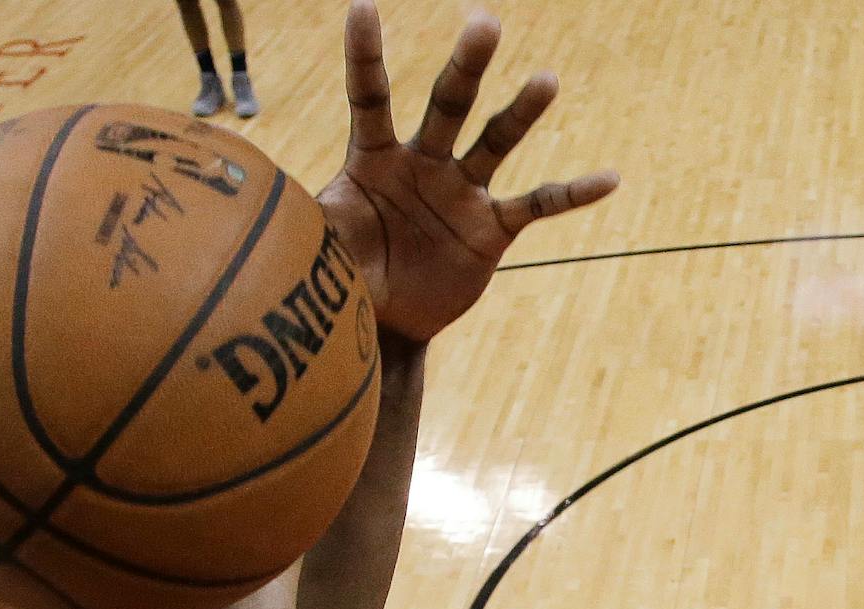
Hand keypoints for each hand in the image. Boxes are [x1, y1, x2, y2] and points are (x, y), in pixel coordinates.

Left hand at [316, 1, 618, 346]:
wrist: (383, 321)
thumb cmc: (344, 274)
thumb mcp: (318, 244)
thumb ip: (301, 215)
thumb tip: (253, 194)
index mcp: (374, 158)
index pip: (370, 97)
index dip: (366, 55)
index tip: (362, 4)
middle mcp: (424, 162)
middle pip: (447, 104)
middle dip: (466, 66)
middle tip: (484, 23)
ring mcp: (462, 192)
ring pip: (496, 142)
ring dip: (521, 113)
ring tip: (546, 79)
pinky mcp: (491, 228)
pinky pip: (537, 205)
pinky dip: (573, 194)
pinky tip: (609, 178)